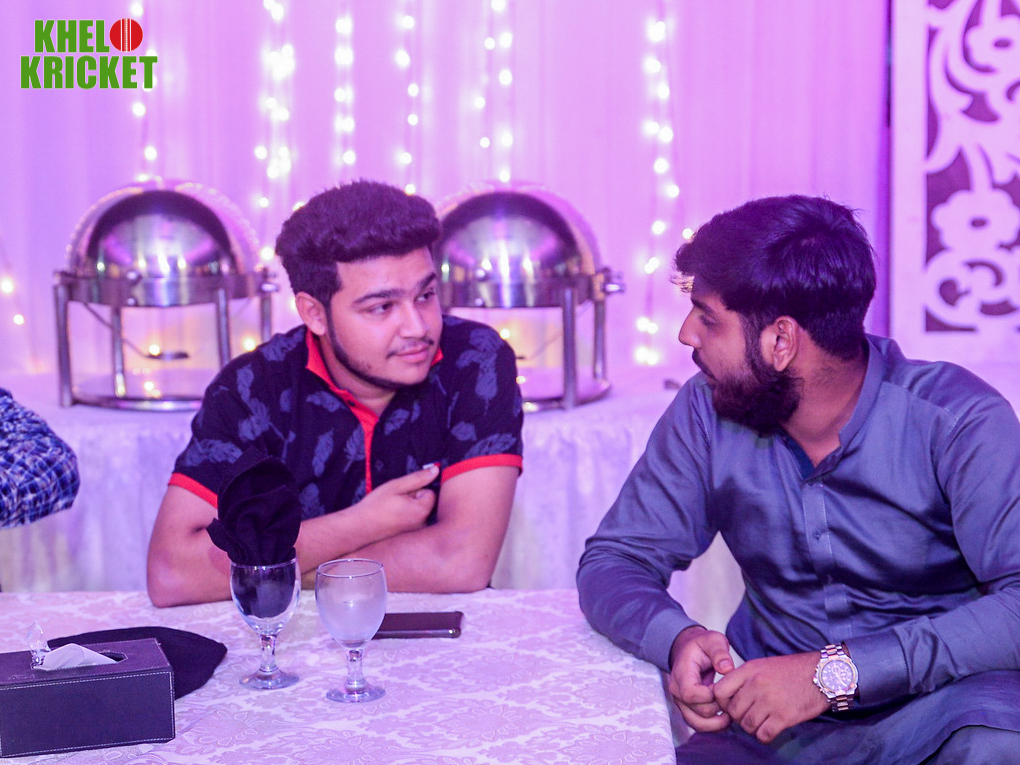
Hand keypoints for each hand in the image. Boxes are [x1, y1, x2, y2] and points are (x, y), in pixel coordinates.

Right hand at [346, 465, 438, 538]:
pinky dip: (405, 518)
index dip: (416, 490)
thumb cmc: (375, 506)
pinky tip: (392, 519)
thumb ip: (418, 478)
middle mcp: (423, 525)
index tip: (401, 495)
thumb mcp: (396, 486)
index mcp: (421, 512)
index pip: (430, 493)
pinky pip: (413, 522)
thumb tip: (436, 470)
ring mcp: (416, 533)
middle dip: (414, 499)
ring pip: (419, 512)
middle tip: (396, 503)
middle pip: (426, 504)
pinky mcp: (409, 537)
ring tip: (392, 511)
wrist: (358, 528)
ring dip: (409, 508)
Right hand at [667, 626, 736, 732]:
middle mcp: (677, 690)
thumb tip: (726, 669)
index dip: (710, 696)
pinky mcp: (687, 709)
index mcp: (681, 673)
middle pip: (696, 711)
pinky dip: (713, 726)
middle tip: (730, 698)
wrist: (689, 649)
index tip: (723, 688)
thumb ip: (720, 652)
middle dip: (718, 708)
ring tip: (731, 714)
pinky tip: (725, 717)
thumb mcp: (713, 641)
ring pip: (696, 723)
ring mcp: (680, 701)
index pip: (691, 694)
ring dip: (716, 723)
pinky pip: (698, 725)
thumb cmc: (702, 645)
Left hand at [713, 651, 827, 743]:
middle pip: (733, 711)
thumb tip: (727, 697)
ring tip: (760, 723)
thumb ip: (744, 678)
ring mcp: (770, 701)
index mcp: (749, 670)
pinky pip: (763, 735)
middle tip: (749, 716)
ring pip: (747, 725)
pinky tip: (769, 730)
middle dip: (739, 718)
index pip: (719, 691)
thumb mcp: (762, 665)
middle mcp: (756, 685)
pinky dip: (764, 736)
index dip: (722, 703)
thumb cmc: (791, 671)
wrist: (821, 674)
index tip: (731, 706)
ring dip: (752, 728)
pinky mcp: (784, 716)